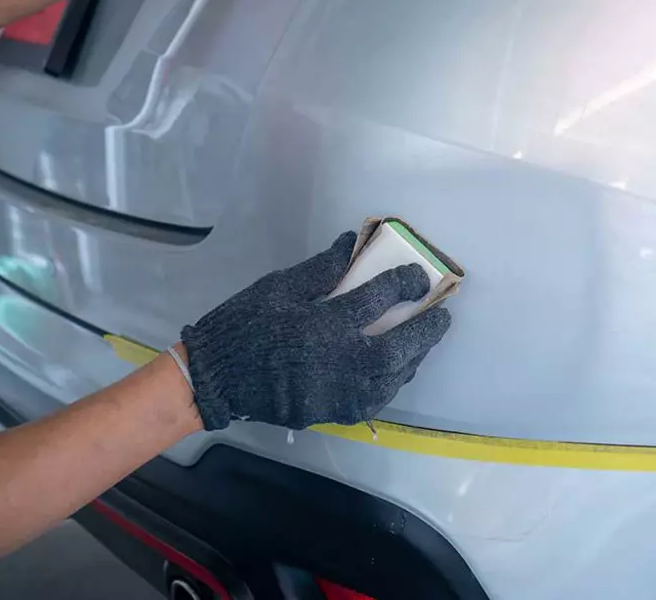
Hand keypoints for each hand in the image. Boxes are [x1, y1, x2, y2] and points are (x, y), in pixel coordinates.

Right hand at [181, 231, 451, 429]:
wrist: (213, 379)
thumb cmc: (243, 326)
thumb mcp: (279, 286)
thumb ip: (322, 268)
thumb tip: (354, 243)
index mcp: (322, 324)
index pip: (378, 299)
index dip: (404, 282)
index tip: (416, 276)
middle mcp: (338, 363)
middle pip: (398, 347)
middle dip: (426, 329)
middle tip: (442, 314)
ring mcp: (338, 393)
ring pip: (393, 377)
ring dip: (414, 356)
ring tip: (425, 339)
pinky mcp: (333, 412)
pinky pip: (377, 399)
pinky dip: (394, 381)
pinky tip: (398, 367)